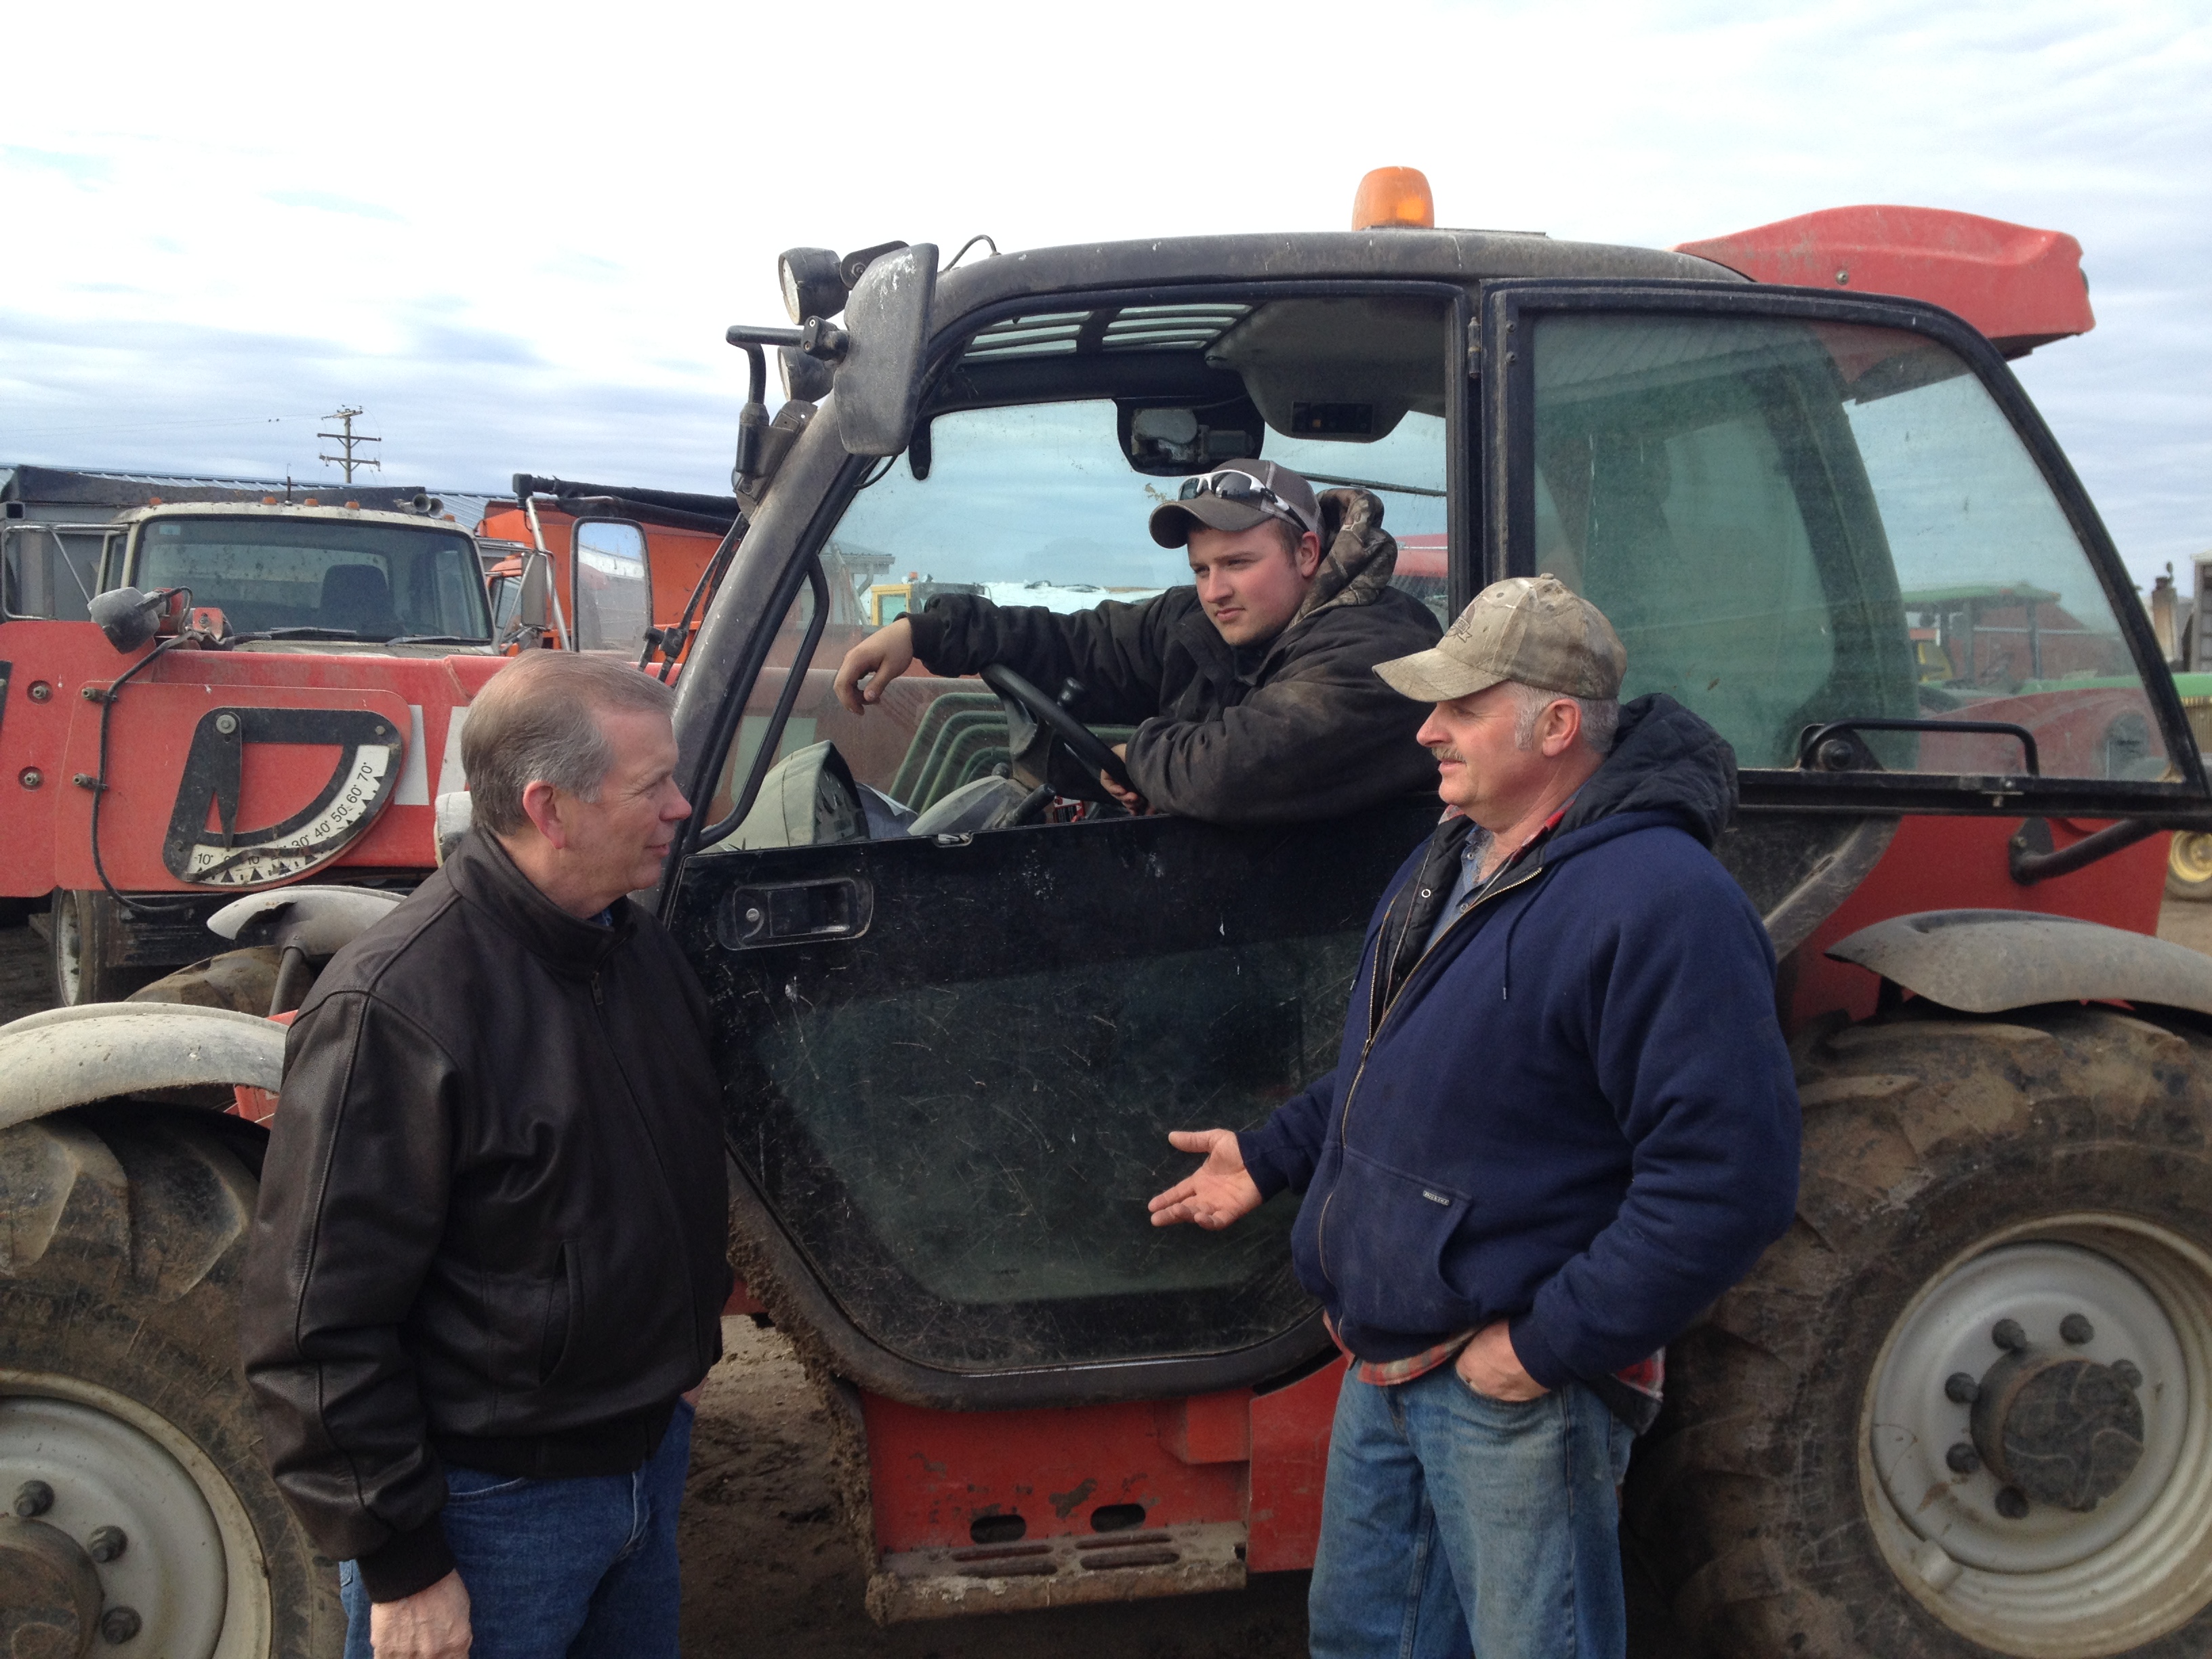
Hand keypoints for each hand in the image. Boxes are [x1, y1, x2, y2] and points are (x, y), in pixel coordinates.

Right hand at [370, 1569, 470, 1657]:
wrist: (410, 1571)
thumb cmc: (439, 1583)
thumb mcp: (462, 1609)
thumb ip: (457, 1635)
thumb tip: (453, 1647)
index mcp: (457, 1644)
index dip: (450, 1656)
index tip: (445, 1651)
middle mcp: (434, 1655)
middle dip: (430, 1655)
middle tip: (425, 1642)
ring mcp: (409, 1656)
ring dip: (410, 1656)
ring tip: (409, 1641)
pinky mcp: (385, 1652)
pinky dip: (391, 1656)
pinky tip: (394, 1646)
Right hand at [832, 618, 915, 714]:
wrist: (904, 632)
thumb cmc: (899, 649)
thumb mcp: (891, 669)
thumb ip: (878, 684)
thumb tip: (867, 699)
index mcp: (856, 659)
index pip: (842, 684)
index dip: (848, 700)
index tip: (861, 711)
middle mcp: (850, 659)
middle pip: (840, 684)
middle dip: (850, 700)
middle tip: (865, 709)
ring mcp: (853, 659)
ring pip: (845, 682)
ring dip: (855, 694)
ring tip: (873, 699)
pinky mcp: (858, 660)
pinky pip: (852, 677)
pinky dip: (858, 687)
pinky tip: (871, 690)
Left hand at [1101, 743, 1148, 813]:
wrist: (1154, 758)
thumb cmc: (1157, 773)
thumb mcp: (1154, 791)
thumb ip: (1151, 804)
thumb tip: (1148, 815)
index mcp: (1138, 779)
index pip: (1130, 795)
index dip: (1132, 805)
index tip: (1136, 812)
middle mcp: (1128, 774)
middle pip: (1123, 794)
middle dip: (1129, 802)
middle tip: (1136, 803)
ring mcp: (1118, 769)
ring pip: (1116, 790)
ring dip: (1123, 797)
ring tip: (1133, 797)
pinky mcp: (1109, 765)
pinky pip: (1107, 782)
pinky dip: (1113, 789)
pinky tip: (1122, 791)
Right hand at [1147, 1129, 1262, 1229]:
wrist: (1263, 1156)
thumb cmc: (1239, 1149)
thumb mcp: (1214, 1141)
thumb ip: (1194, 1141)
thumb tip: (1171, 1136)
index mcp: (1201, 1180)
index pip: (1179, 1192)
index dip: (1166, 1199)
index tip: (1151, 1206)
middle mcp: (1207, 1195)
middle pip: (1185, 1207)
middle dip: (1170, 1213)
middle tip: (1155, 1219)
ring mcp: (1219, 1204)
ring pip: (1197, 1214)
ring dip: (1185, 1215)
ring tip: (1174, 1212)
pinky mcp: (1232, 1211)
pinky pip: (1218, 1220)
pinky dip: (1208, 1221)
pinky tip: (1198, 1217)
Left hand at [1453, 1320, 1547, 1401]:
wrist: (1541, 1349)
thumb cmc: (1510, 1330)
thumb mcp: (1486, 1326)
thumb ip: (1478, 1338)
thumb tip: (1479, 1339)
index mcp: (1469, 1365)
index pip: (1461, 1366)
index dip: (1469, 1358)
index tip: (1477, 1349)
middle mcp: (1481, 1385)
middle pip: (1476, 1381)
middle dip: (1482, 1372)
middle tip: (1494, 1358)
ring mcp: (1502, 1395)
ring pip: (1495, 1389)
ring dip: (1499, 1380)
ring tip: (1510, 1366)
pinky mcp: (1522, 1399)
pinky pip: (1514, 1393)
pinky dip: (1516, 1385)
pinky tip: (1524, 1373)